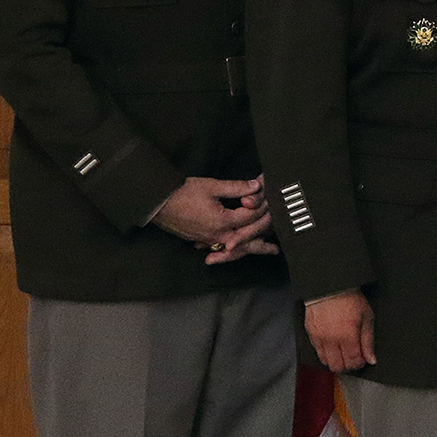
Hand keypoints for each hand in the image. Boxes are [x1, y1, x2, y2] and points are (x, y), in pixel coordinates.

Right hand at [152, 176, 276, 259]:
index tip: (269, 193)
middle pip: (250, 235)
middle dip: (266, 227)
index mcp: (224, 221)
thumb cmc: (181, 193)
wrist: (156, 204)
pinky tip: (241, 250)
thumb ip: (237, 188)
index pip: (252, 215)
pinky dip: (237, 250)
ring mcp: (210, 240)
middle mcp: (219, 235)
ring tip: (272, 250)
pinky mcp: (203, 240)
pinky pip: (225, 248)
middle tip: (280, 222)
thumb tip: (256, 186)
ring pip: (239, 248)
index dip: (263, 202)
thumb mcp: (212, 186)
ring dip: (256, 248)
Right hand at [305, 290, 375, 371]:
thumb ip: (368, 341)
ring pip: (325, 361)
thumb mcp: (367, 317)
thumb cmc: (350, 298)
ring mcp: (318, 337)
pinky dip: (325, 353)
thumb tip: (371, 359)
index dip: (359, 364)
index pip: (353, 361)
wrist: (330, 286)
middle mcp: (331, 339)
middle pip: (337, 366)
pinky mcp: (310, 333)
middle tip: (353, 359)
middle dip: (347, 366)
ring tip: (343, 353)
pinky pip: (317, 351)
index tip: (363, 360)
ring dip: (335, 361)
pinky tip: (333, 346)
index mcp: (347, 336)